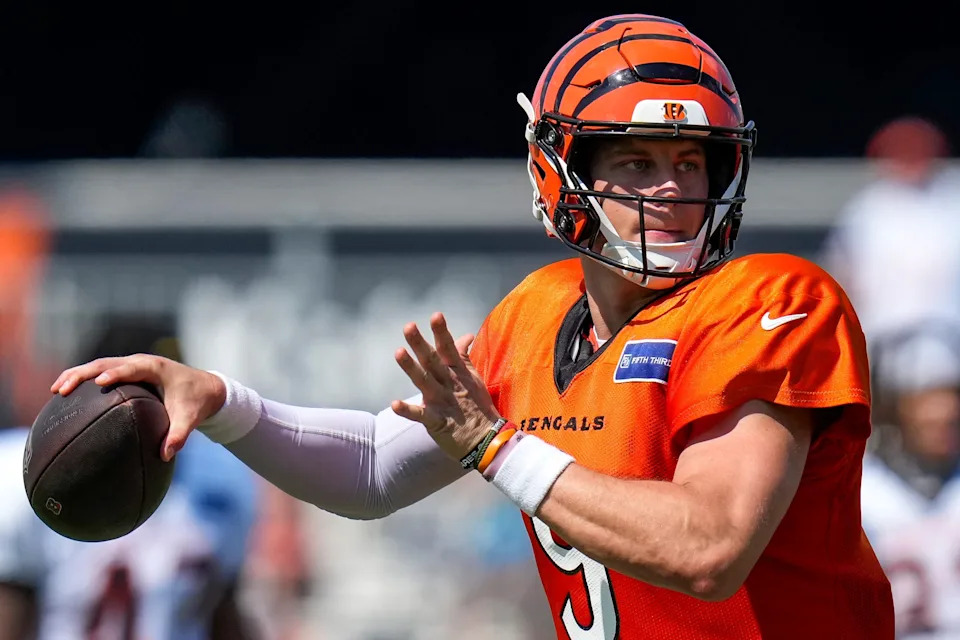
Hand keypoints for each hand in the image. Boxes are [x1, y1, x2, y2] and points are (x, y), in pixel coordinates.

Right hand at [50, 355, 225, 461]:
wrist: (206, 387)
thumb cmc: (197, 402)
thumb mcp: (190, 419)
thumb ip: (179, 436)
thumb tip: (165, 456)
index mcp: (155, 368)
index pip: (132, 368)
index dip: (116, 373)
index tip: (99, 383)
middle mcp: (141, 362)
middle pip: (106, 363)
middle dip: (83, 374)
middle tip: (62, 390)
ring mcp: (132, 365)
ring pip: (99, 365)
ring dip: (77, 375)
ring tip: (56, 391)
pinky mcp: (128, 372)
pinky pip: (102, 372)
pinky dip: (84, 380)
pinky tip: (67, 395)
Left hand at [392, 312, 500, 459]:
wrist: (487, 440)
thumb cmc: (477, 406)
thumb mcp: (472, 378)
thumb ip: (463, 356)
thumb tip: (466, 335)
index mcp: (457, 373)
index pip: (448, 348)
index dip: (441, 332)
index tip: (436, 315)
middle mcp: (449, 384)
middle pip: (433, 361)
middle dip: (421, 344)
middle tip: (408, 327)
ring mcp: (443, 402)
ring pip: (424, 381)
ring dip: (411, 368)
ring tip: (398, 353)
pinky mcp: (437, 422)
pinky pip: (421, 415)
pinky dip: (408, 410)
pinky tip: (394, 404)